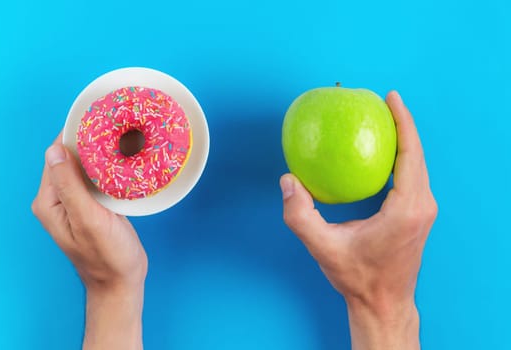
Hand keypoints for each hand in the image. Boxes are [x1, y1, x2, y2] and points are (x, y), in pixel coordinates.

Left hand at [32, 134, 146, 349]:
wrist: (121, 281)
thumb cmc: (106, 255)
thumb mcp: (88, 219)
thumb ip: (70, 185)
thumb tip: (55, 149)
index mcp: (50, 201)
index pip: (56, 156)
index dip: (74, 137)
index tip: (95, 120)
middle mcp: (59, 199)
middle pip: (70, 159)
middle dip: (89, 142)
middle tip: (114, 126)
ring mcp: (77, 202)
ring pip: (85, 168)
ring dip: (100, 153)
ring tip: (120, 137)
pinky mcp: (93, 205)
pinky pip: (97, 179)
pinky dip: (108, 168)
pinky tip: (122, 159)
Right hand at [280, 91, 436, 349]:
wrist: (383, 303)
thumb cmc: (357, 277)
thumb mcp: (323, 247)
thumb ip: (300, 215)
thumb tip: (287, 181)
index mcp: (407, 208)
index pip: (410, 154)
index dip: (404, 122)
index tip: (392, 97)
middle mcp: (422, 206)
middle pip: (417, 154)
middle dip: (403, 125)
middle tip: (383, 102)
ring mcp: (424, 211)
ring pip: (417, 165)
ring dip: (403, 141)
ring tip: (383, 121)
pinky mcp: (419, 216)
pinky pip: (412, 177)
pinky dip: (400, 158)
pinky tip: (380, 153)